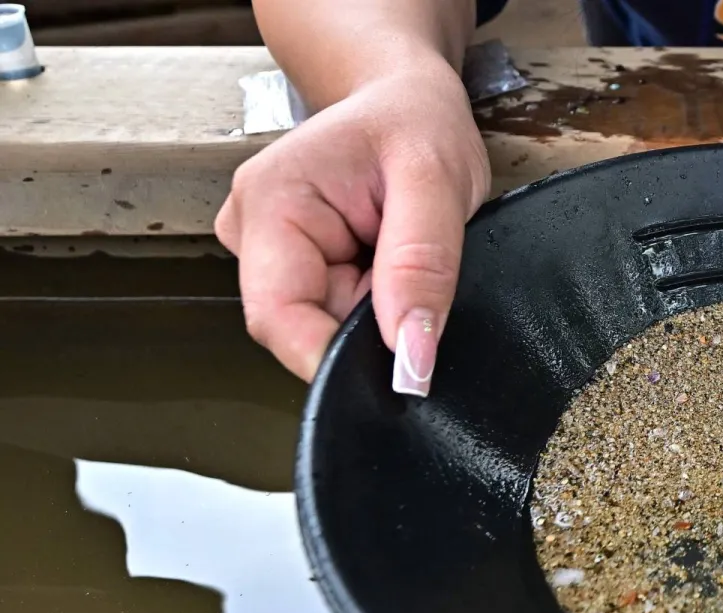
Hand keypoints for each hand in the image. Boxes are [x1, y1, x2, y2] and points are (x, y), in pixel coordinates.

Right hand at [215, 59, 489, 394]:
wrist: (405, 101)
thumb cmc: (417, 123)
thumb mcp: (438, 185)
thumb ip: (421, 269)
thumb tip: (410, 359)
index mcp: (270, 202)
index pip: (278, 318)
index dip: (336, 358)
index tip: (402, 369)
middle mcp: (253, 229)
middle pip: (304, 328)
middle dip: (367, 325)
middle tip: (414, 278)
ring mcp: (269, 249)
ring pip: (325, 324)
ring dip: (373, 312)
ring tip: (401, 259)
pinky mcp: (294, 264)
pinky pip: (337, 311)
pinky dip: (373, 303)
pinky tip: (387, 266)